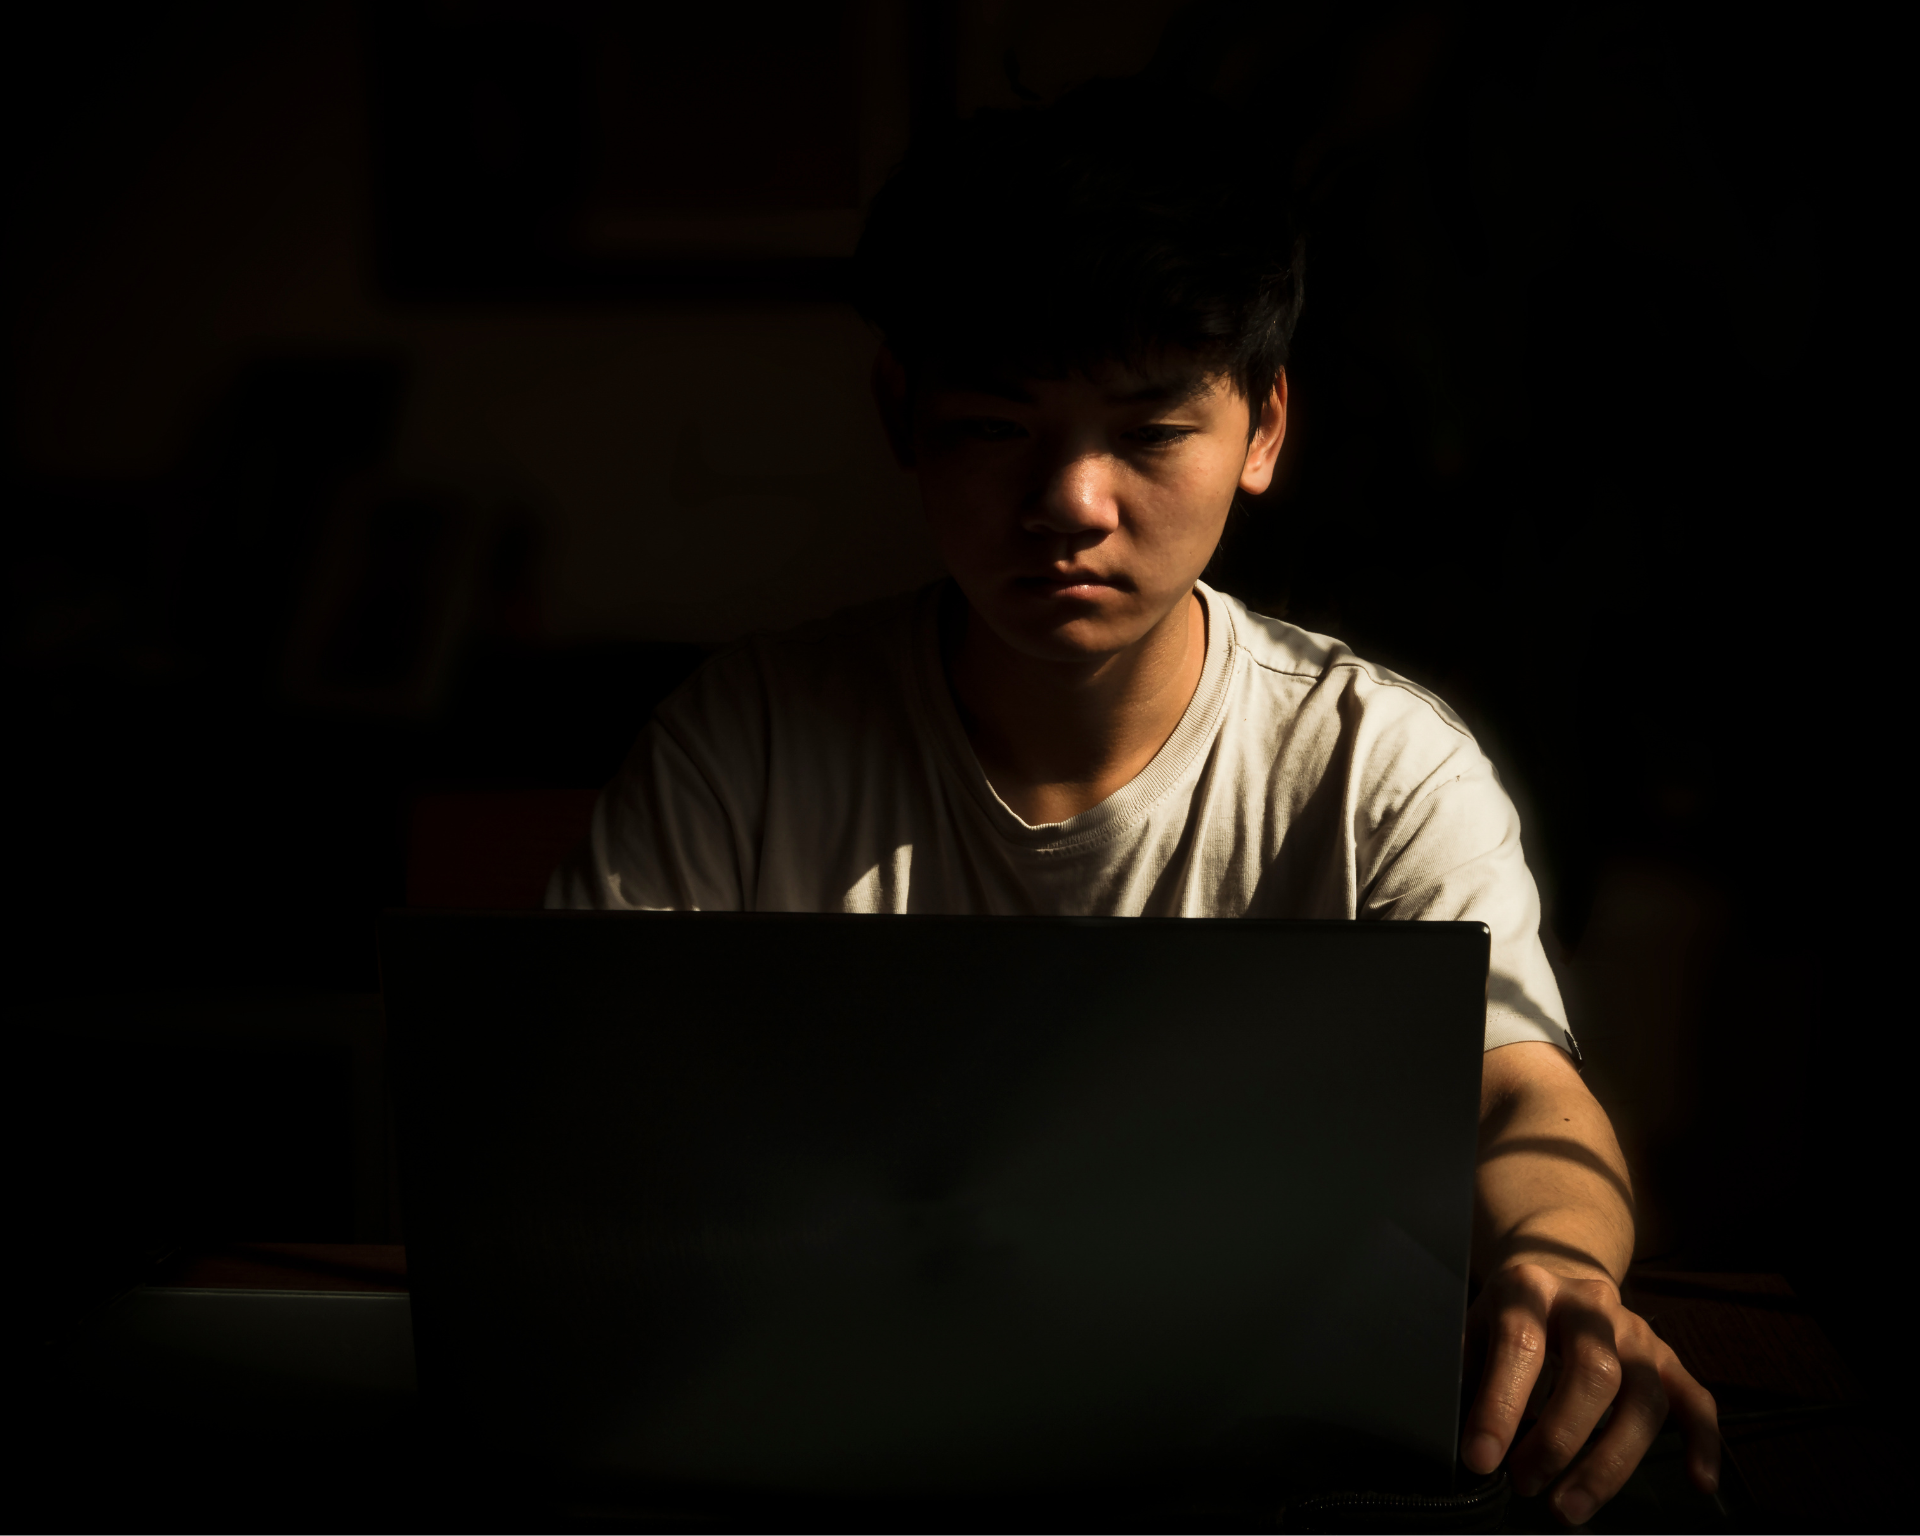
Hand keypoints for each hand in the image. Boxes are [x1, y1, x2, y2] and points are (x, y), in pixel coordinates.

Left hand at [1461, 1262, 1719, 1526]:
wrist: (1555, 1269)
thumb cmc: (1508, 1315)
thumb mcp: (1474, 1326)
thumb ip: (1468, 1376)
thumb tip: (1462, 1444)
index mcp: (1530, 1290)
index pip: (1520, 1345)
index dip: (1500, 1406)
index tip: (1481, 1460)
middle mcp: (1590, 1306)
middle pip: (1594, 1372)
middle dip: (1560, 1439)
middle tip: (1526, 1485)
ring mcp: (1636, 1331)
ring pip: (1643, 1396)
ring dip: (1611, 1461)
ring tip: (1570, 1507)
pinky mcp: (1667, 1358)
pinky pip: (1696, 1400)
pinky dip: (1703, 1442)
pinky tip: (1697, 1482)